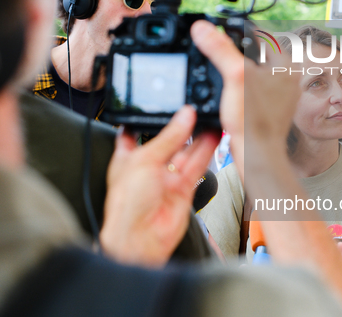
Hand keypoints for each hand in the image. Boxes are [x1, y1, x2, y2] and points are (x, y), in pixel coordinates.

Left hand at [100, 106, 219, 266]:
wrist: (142, 239)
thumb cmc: (127, 206)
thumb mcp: (144, 160)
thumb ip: (168, 137)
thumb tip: (184, 116)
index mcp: (128, 158)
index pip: (136, 132)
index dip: (146, 118)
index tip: (160, 104)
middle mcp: (148, 167)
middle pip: (167, 140)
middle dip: (180, 125)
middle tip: (193, 109)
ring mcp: (167, 177)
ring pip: (186, 151)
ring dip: (198, 135)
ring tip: (209, 117)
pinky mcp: (184, 187)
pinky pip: (197, 165)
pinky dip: (207, 150)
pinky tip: (214, 135)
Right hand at [191, 21, 300, 179]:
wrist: (255, 155)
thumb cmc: (253, 121)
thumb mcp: (234, 77)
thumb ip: (219, 50)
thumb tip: (203, 28)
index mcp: (286, 67)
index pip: (260, 39)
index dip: (238, 38)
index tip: (223, 43)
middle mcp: (287, 80)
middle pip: (254, 57)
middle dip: (237, 61)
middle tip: (228, 73)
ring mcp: (279, 97)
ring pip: (252, 76)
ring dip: (238, 79)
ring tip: (231, 89)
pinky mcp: (269, 111)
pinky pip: (252, 94)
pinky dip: (240, 95)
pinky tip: (232, 102)